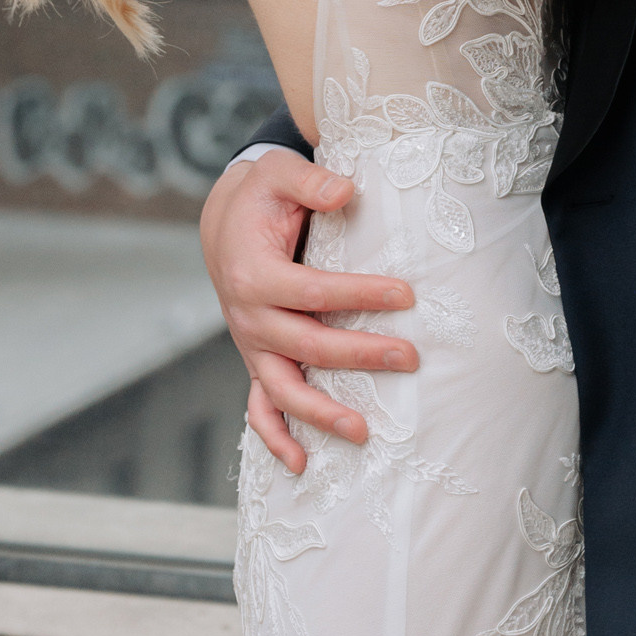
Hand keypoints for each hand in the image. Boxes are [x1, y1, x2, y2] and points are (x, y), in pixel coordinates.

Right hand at [198, 150, 417, 471]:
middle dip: (359, 355)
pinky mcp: (257, 357)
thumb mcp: (278, 171)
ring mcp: (251, 344)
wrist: (226, 220)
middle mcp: (247, 316)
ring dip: (320, 414)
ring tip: (364, 432)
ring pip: (283, 389)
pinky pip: (260, 407)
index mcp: (253, 274)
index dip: (359, 294)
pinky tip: (302, 464)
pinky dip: (276, 437)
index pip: (312, 291)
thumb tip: (345, 192)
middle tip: (410, 357)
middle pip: (307, 345)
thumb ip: (310, 179)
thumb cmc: (262, 194)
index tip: (406, 293)